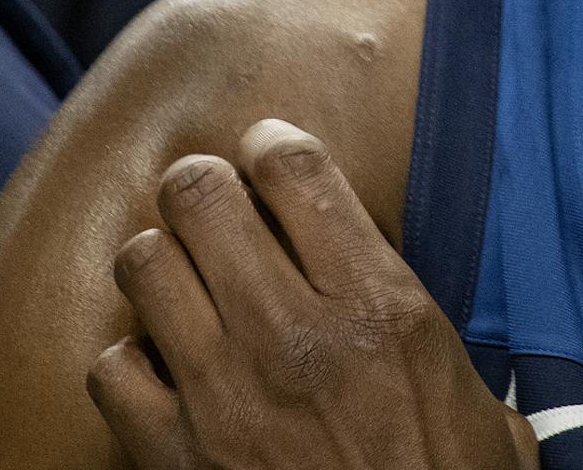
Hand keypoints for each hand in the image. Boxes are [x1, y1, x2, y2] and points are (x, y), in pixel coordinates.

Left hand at [86, 119, 536, 468]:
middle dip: (205, 185)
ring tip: (185, 276)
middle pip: (203, 196)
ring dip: (164, 261)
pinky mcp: (173, 452)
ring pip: (146, 264)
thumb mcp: (469, 386)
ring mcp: (225, 392)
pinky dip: (132, 359)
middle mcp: (298, 334)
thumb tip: (388, 271)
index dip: (274, 143)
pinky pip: (113, 365)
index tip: (269, 150)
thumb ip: (417, 316)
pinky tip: (165, 366)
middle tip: (215, 200)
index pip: (298, 170)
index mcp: (383, 306)